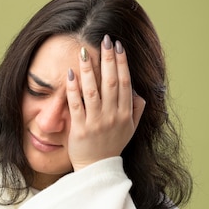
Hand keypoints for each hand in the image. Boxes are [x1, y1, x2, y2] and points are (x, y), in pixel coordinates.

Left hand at [66, 35, 145, 170]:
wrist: (96, 169)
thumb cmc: (112, 146)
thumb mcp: (130, 129)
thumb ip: (136, 109)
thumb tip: (137, 90)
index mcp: (125, 114)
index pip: (125, 83)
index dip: (122, 63)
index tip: (119, 46)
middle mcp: (112, 116)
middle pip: (111, 82)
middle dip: (108, 59)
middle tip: (105, 40)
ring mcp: (96, 122)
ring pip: (93, 91)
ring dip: (89, 69)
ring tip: (84, 51)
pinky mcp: (80, 129)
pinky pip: (76, 104)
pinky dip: (73, 88)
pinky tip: (71, 73)